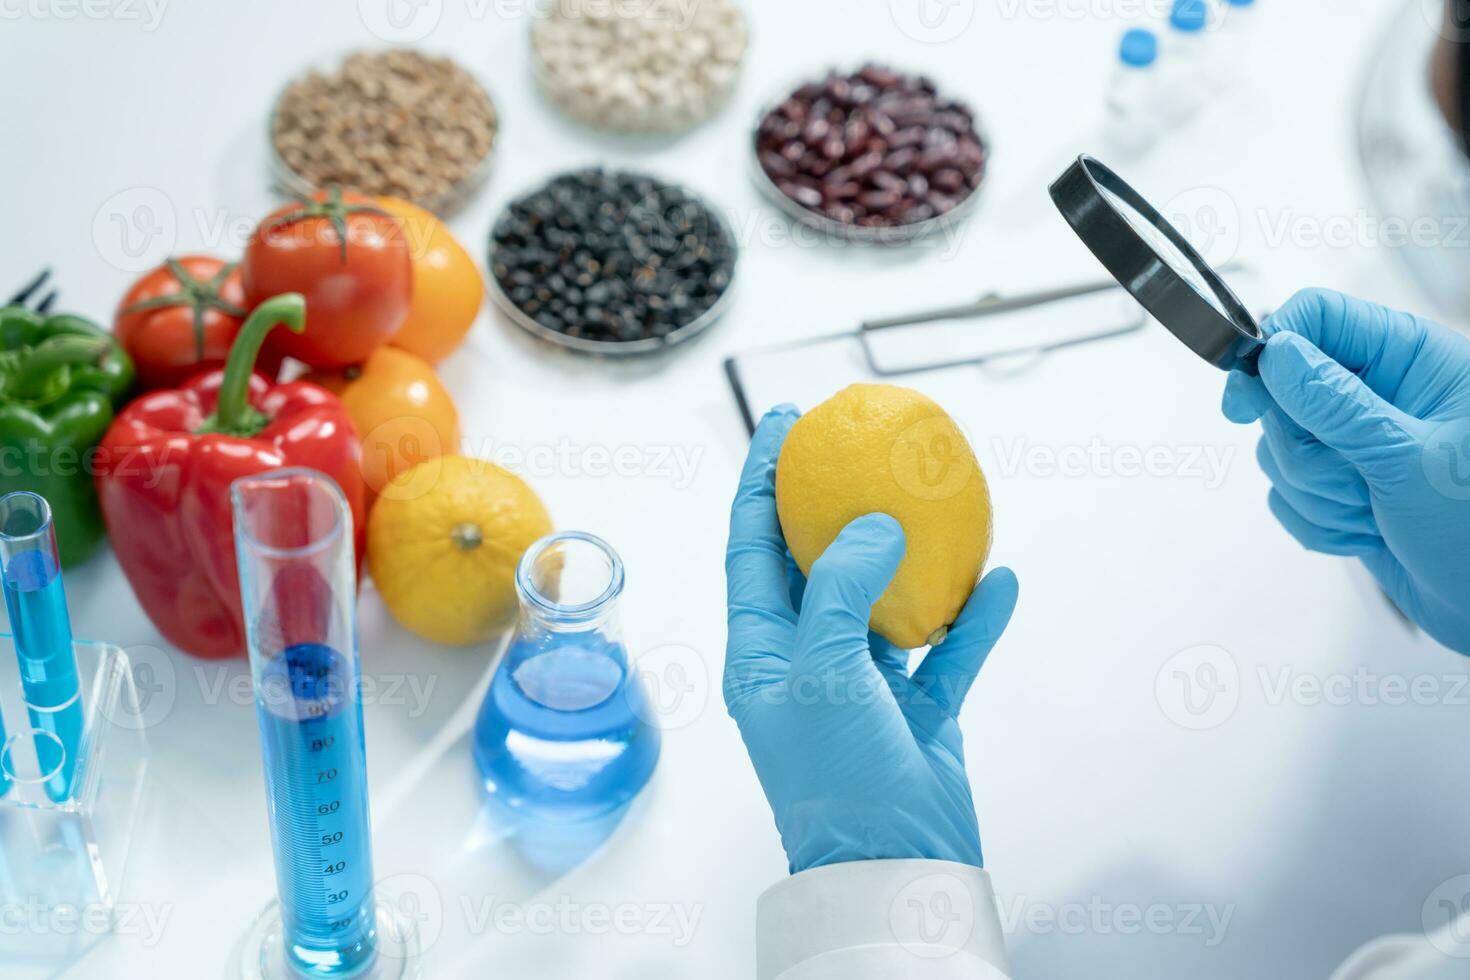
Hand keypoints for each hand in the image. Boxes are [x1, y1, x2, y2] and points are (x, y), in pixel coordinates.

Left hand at [724, 406, 1018, 872]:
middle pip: (816, 562)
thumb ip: (840, 590)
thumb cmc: (836, 779)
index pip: (751, 547)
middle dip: (834, 502)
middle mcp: (806, 660)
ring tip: (932, 499)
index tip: (783, 422)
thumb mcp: (821, 672)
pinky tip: (1000, 579)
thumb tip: (873, 526)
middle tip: (859, 445)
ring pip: (885, 600)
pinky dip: (970, 618)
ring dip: (911, 555)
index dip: (761, 480)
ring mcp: (863, 686)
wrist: (894, 870)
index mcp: (760, 651)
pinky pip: (946, 651)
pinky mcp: (918, 713)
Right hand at [1222, 288, 1469, 654]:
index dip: (1274, 347)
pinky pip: (1285, 493)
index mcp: (1411, 359)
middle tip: (1353, 476)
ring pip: (1278, 448)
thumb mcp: (1409, 460)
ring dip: (1317, 492)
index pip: (1318, 317)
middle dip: (1303, 448)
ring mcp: (1357, 441)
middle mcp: (1380, 392)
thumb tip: (1276, 356)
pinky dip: (1319, 521)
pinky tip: (1367, 532)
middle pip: (1283, 389)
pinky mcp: (1340, 485)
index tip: (1248, 396)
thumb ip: (1336, 405)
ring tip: (1373, 512)